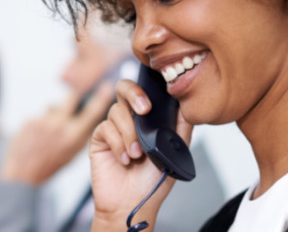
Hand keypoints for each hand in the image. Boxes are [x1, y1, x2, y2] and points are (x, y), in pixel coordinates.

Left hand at [0, 83, 112, 185]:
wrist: (23, 173)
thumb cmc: (50, 164)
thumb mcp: (73, 153)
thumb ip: (81, 135)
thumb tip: (91, 117)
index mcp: (74, 137)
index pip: (92, 111)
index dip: (101, 98)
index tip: (106, 87)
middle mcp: (61, 126)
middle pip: (72, 97)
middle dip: (75, 94)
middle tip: (77, 93)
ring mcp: (44, 121)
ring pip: (53, 107)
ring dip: (53, 114)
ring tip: (48, 131)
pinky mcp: (30, 120)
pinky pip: (39, 115)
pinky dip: (39, 122)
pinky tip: (36, 135)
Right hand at [88, 79, 192, 231]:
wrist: (133, 203)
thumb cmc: (154, 180)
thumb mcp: (175, 151)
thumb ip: (181, 126)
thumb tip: (187, 102)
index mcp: (148, 118)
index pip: (146, 90)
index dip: (149, 86)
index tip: (158, 94)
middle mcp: (130, 119)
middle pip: (124, 87)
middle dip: (135, 94)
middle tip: (145, 110)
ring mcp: (114, 127)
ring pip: (117, 111)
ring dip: (129, 133)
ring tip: (137, 154)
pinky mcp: (100, 138)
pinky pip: (105, 128)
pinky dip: (118, 144)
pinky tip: (125, 160)